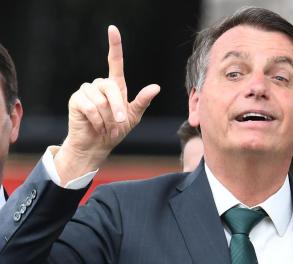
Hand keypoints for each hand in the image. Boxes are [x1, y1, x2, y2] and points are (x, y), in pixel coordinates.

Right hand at [55, 25, 159, 184]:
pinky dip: (97, 120)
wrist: (98, 145)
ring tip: (106, 126)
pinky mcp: (76, 100)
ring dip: (107, 117)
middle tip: (121, 122)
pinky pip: (90, 107)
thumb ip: (142, 101)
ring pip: (100, 99)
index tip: (112, 29)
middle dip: (118, 107)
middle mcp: (99, 85)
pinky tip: (96, 126)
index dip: (114, 45)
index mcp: (114, 86)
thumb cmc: (115, 130)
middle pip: (111, 87)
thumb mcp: (133, 116)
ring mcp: (86, 91)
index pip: (115, 62)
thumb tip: (156, 87)